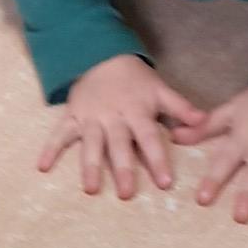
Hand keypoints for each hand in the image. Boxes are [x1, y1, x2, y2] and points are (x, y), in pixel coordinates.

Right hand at [35, 55, 207, 196]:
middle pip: (118, 146)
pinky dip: (50, 149)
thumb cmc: (134, 79)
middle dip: (123, 169)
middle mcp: (113, 118)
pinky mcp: (72, 117)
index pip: (149, 138)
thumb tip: (204, 122)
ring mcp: (90, 119)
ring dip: (89, 167)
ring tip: (91, 189)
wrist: (100, 54)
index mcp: (136, 112)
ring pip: (90, 145)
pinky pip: (59, 134)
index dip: (158, 160)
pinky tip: (42, 167)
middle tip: (127, 194)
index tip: (164, 183)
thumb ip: (181, 108)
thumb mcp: (159, 89)